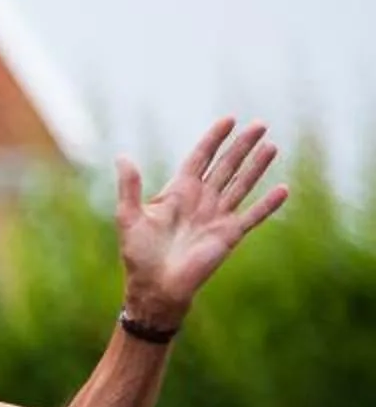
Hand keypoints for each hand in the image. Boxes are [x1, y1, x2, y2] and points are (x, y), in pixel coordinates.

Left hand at [114, 117, 288, 321]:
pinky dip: (268, 204)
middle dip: (242, 145)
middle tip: (260, 124)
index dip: (213, 139)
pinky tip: (284, 189)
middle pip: (226, 166)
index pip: (200, 158)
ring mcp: (217, 217)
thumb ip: (130, 187)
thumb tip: (122, 157)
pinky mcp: (229, 235)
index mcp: (178, 193)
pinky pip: (253, 215)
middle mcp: (201, 201)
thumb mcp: (129, 217)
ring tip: (272, 145)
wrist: (155, 288)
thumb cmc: (139, 255)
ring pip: (242, 184)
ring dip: (257, 166)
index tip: (228, 119)